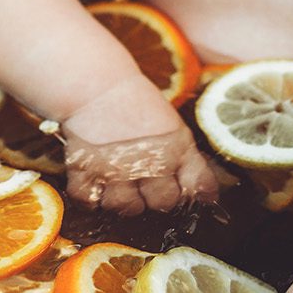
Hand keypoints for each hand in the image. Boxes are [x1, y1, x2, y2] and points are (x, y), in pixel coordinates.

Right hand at [57, 78, 219, 215]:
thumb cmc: (137, 101)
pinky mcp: (86, 170)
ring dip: (124, 202)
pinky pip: (89, 200)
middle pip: (163, 203)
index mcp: (177, 148)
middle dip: (157, 199)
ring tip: (121, 188)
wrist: (97, 84)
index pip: (198, 185)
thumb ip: (187, 159)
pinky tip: (96, 187)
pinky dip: (92, 199)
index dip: (193, 192)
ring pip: (126, 207)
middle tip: (147, 187)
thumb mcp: (172, 125)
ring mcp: (118, 169)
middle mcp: (151, 162)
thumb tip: (206, 195)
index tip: (184, 190)